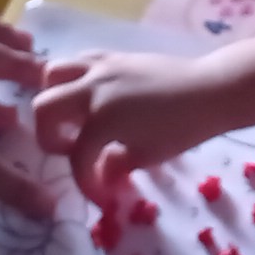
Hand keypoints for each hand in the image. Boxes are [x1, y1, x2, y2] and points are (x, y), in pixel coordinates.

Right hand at [30, 49, 223, 198]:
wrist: (210, 90)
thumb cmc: (183, 128)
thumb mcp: (147, 155)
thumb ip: (115, 165)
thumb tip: (99, 172)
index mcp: (102, 119)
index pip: (77, 157)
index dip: (84, 184)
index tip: (100, 198)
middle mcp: (93, 89)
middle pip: (44, 108)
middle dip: (49, 136)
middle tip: (70, 150)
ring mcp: (101, 67)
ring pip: (53, 73)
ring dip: (55, 98)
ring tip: (73, 118)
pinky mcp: (112, 56)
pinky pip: (78, 61)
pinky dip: (73, 79)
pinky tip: (90, 97)